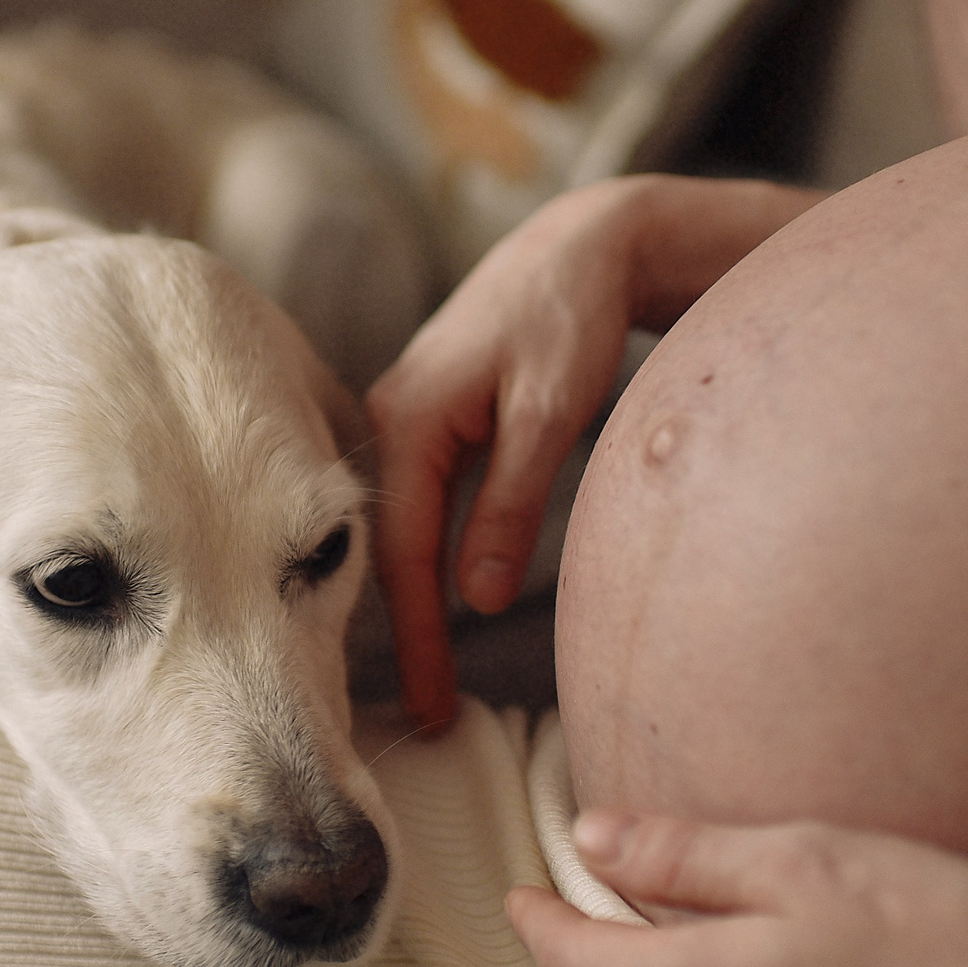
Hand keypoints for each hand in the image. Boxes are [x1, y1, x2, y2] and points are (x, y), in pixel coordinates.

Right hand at [366, 176, 821, 725]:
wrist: (580, 245)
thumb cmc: (570, 318)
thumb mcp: (551, 413)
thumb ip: (509, 503)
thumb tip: (475, 598)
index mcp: (408, 420)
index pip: (408, 556)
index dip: (420, 640)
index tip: (432, 708)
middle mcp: (388, 419)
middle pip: (394, 553)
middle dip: (408, 639)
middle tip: (428, 721)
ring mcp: (402, 419)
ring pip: (404, 533)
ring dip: (416, 605)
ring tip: (431, 682)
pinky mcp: (425, 421)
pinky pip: (418, 507)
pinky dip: (426, 561)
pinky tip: (437, 608)